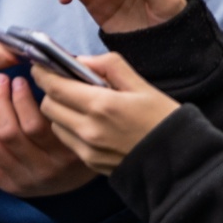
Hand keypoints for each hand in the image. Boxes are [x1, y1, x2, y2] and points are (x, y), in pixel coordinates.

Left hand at [0, 72, 95, 196]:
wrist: (88, 179)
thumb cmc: (84, 139)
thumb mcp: (87, 122)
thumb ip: (69, 100)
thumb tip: (44, 68)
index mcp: (67, 154)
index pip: (35, 124)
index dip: (21, 97)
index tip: (18, 79)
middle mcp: (46, 171)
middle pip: (8, 132)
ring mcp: (25, 181)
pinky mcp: (8, 187)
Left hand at [34, 53, 181, 173]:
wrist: (181, 160)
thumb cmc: (164, 119)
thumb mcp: (142, 85)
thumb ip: (109, 66)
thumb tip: (81, 60)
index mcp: (102, 105)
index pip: (54, 86)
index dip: (42, 74)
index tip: (40, 66)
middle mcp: (89, 129)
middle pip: (47, 106)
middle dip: (51, 92)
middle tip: (63, 84)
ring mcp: (87, 148)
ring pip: (54, 124)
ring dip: (59, 111)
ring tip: (78, 105)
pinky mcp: (90, 162)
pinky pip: (67, 140)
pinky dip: (69, 129)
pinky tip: (88, 123)